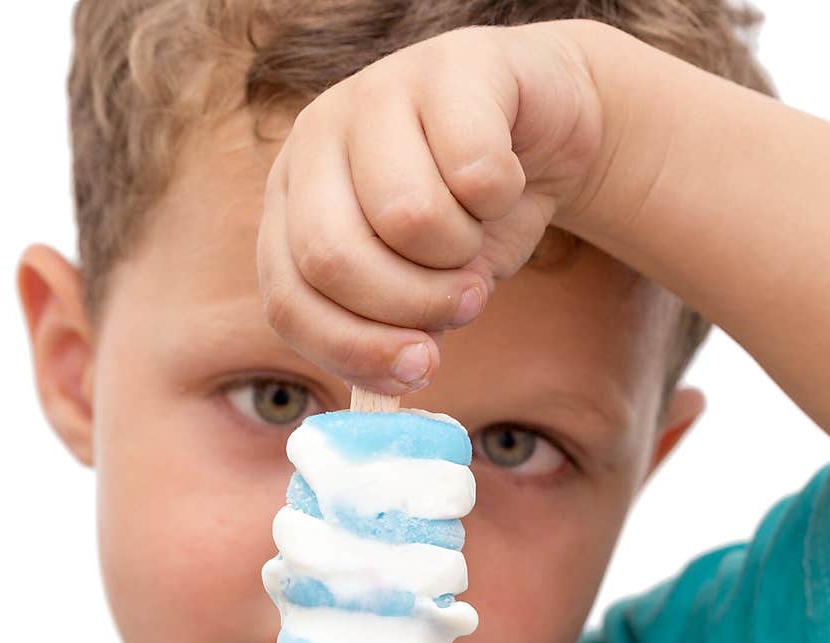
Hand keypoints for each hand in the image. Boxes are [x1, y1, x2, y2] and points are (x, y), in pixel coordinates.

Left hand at [256, 21, 604, 393]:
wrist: (541, 131)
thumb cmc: (465, 220)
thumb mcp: (415, 287)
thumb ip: (386, 334)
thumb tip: (388, 389)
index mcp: (290, 203)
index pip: (288, 300)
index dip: (353, 351)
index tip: (419, 368)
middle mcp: (317, 140)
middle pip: (333, 260)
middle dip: (411, 306)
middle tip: (462, 301)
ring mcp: (377, 91)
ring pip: (407, 217)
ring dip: (462, 254)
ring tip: (476, 238)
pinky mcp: (452, 66)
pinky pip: (476, 172)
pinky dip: (505, 198)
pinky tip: (506, 179)